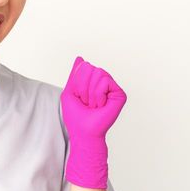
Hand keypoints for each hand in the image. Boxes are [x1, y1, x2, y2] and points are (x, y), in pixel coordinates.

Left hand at [60, 56, 126, 188]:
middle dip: (83, 86)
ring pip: (98, 72)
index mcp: (93, 82)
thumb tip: (80, 58)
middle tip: (87, 102)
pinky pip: (105, 81)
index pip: (83, 66)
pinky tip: (101, 105)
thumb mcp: (70, 92)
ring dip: (90, 92)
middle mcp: (104, 83)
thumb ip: (75, 75)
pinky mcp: (119, 94)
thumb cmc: (76, 116)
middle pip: (90, 67)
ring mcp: (112, 88)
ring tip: (94, 104)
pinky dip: (98, 94)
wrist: (84, 132)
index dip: (77, 82)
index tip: (79, 97)